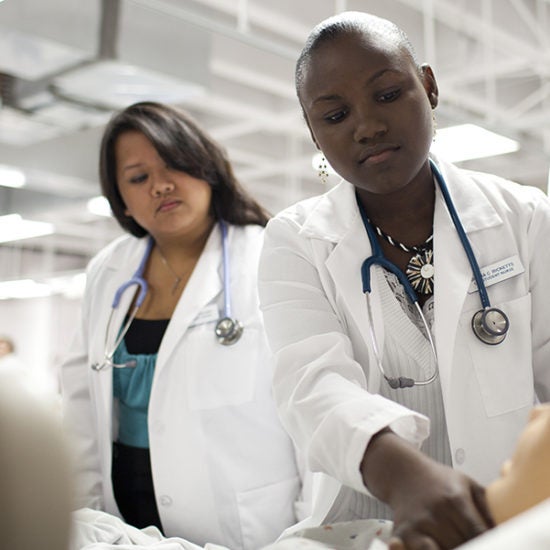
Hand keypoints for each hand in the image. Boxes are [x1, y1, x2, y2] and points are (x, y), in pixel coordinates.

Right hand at [361, 430, 493, 548]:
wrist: (403, 472)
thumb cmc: (439, 480)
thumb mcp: (468, 484)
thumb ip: (488, 508)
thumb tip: (506, 532)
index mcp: (455, 499)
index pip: (479, 533)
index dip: (489, 544)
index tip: (493, 545)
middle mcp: (436, 512)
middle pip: (463, 546)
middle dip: (473, 547)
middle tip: (477, 544)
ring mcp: (418, 524)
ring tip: (457, 544)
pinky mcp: (404, 533)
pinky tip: (438, 546)